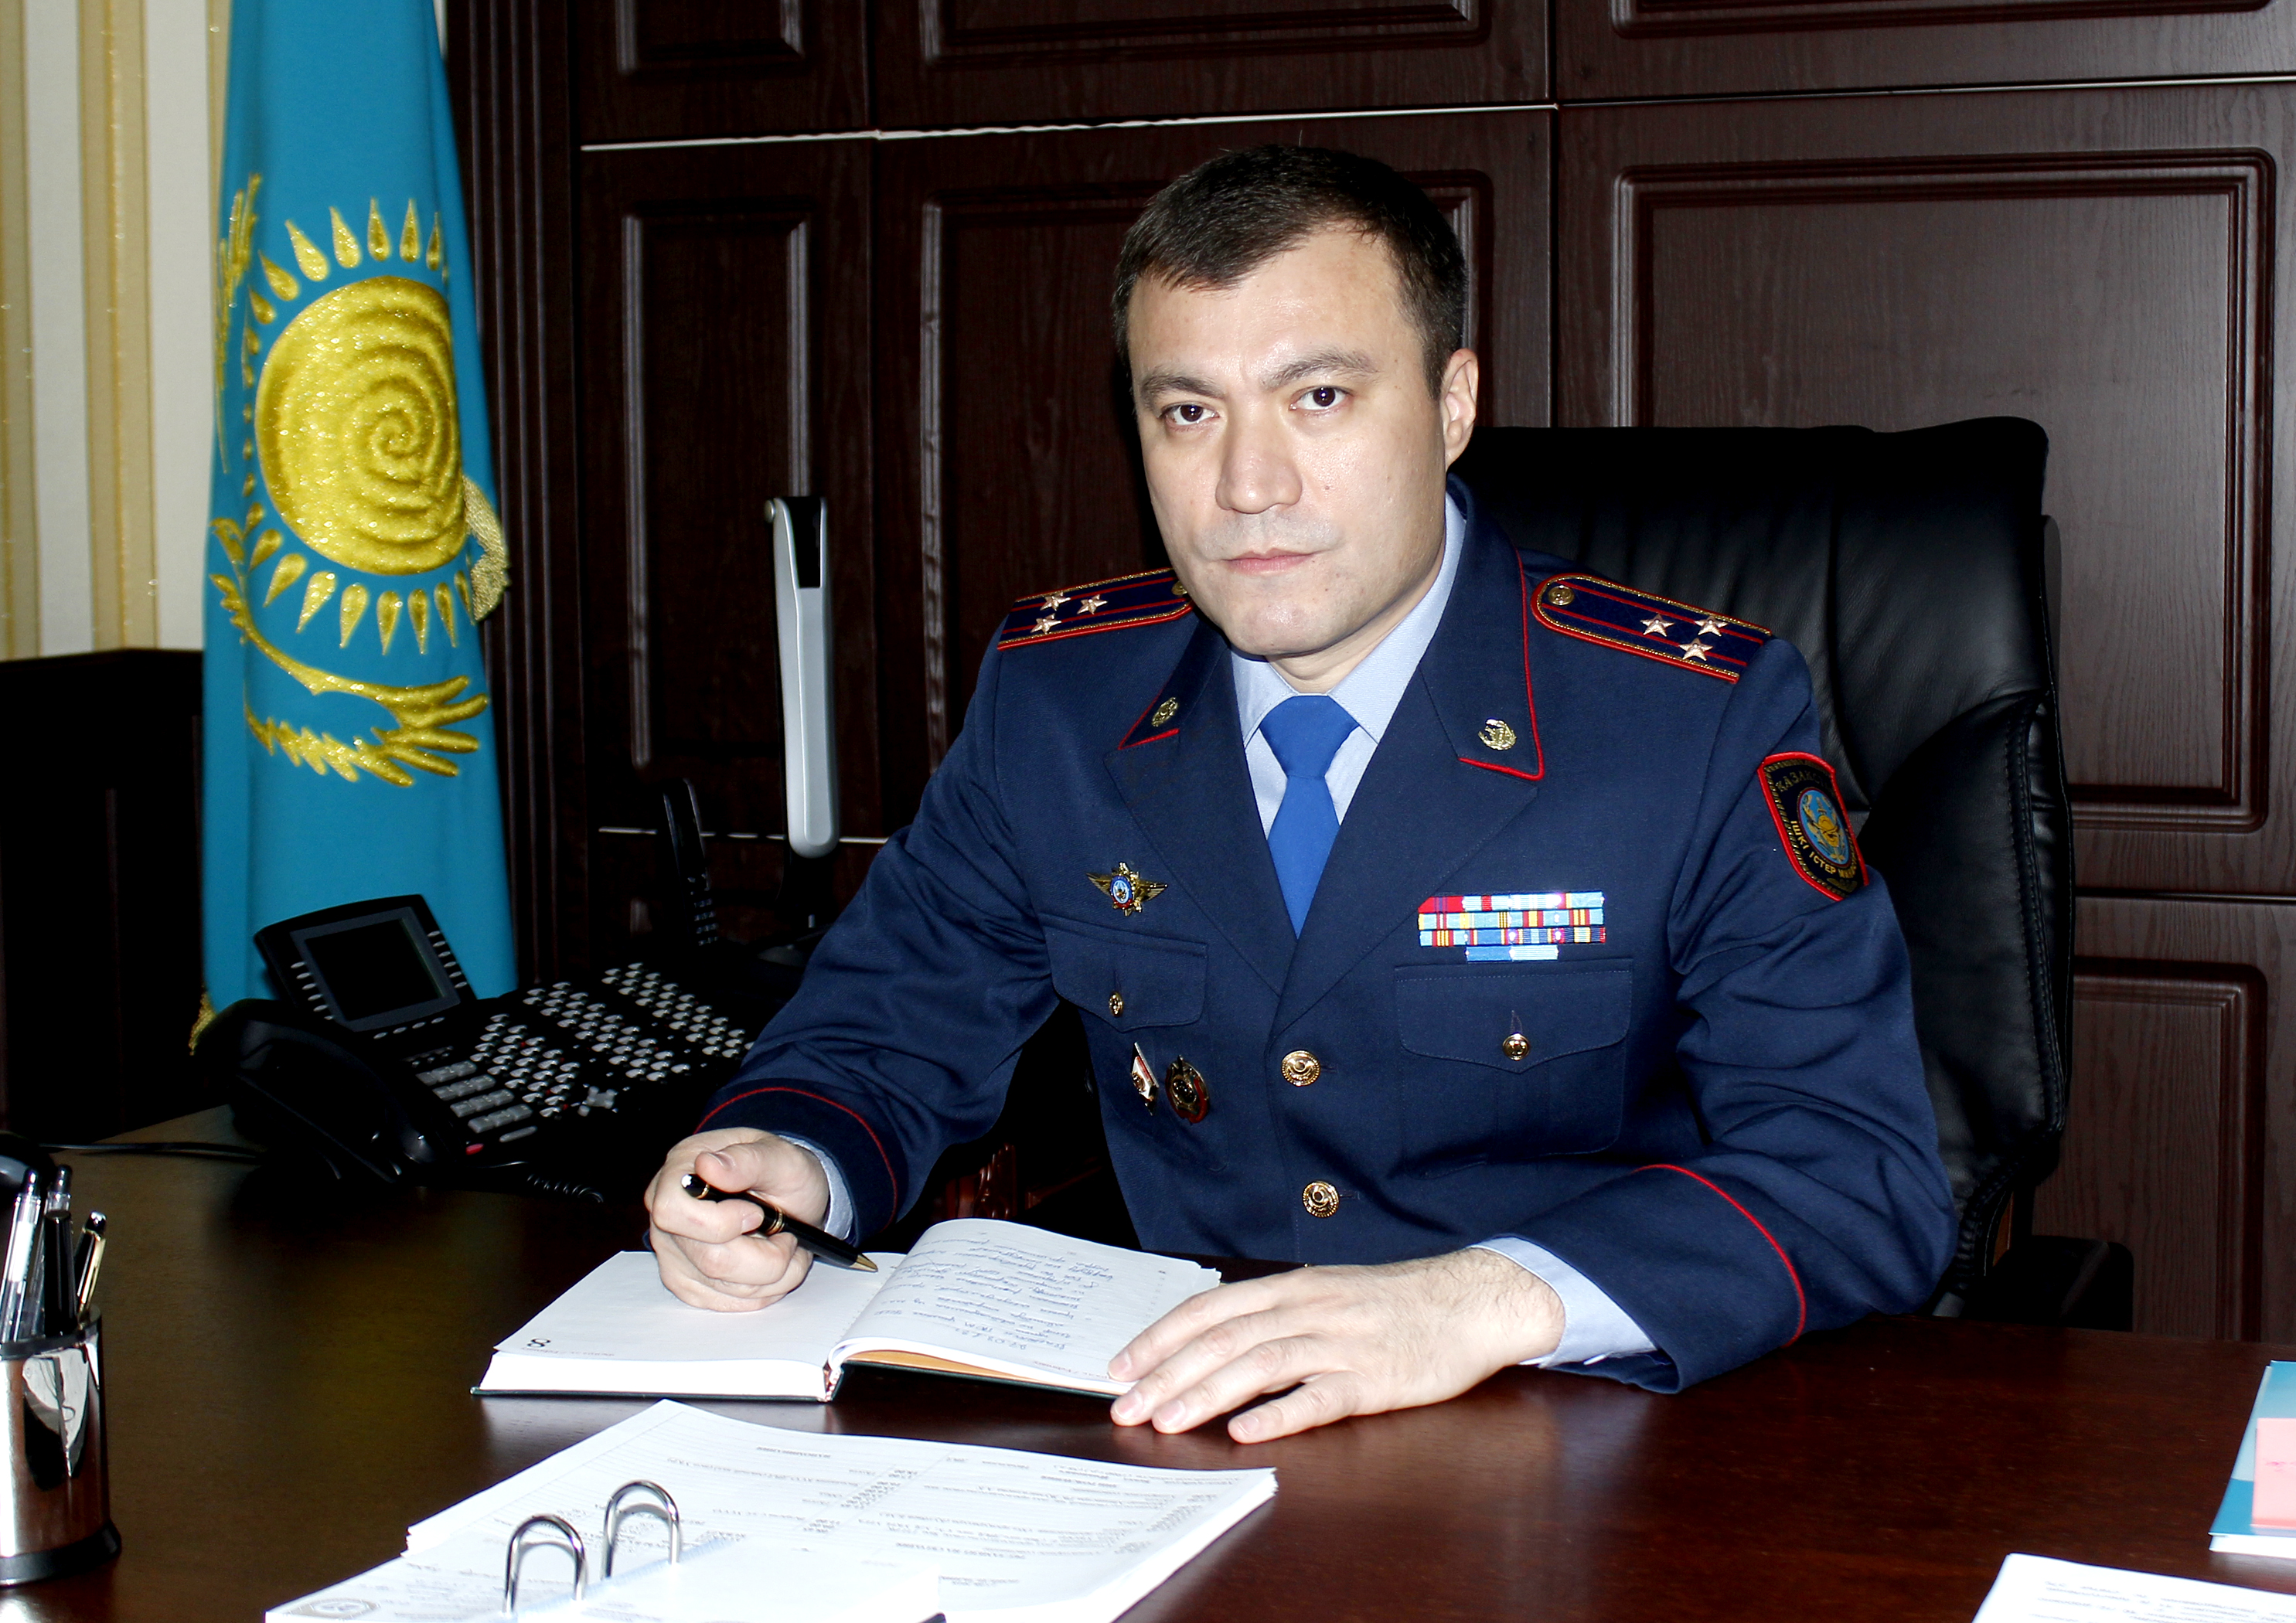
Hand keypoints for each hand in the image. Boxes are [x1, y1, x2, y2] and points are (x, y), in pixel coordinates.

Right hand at [644, 1128, 832, 1311]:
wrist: (789, 1199)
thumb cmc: (781, 1173)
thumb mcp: (780, 1156)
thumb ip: (748, 1160)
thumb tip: (708, 1165)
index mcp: (679, 1173)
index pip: (672, 1212)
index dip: (719, 1222)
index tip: (757, 1215)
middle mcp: (668, 1216)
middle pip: (709, 1259)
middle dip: (765, 1256)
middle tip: (789, 1237)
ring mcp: (674, 1253)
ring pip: (723, 1287)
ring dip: (772, 1275)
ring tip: (788, 1249)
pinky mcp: (687, 1282)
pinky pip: (724, 1302)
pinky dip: (762, 1291)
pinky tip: (773, 1266)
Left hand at [1107, 1248, 1564, 1442]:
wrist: (1468, 1301)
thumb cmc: (1392, 1302)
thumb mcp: (1325, 1292)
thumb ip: (1273, 1313)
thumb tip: (1210, 1338)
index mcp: (1292, 1288)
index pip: (1209, 1310)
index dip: (1161, 1338)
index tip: (1121, 1367)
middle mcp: (1308, 1310)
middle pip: (1223, 1340)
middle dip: (1167, 1374)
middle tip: (1126, 1407)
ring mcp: (1341, 1344)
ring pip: (1261, 1365)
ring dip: (1208, 1394)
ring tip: (1168, 1422)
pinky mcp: (1373, 1380)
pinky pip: (1321, 1397)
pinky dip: (1280, 1414)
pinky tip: (1248, 1432)